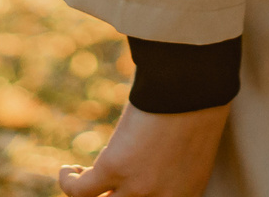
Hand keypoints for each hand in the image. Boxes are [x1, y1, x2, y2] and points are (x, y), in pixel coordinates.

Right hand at [59, 104, 228, 196]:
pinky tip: (68, 171)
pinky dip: (69, 182)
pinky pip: (82, 190)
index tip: (125, 184)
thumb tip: (161, 152)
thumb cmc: (200, 101)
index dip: (139, 195)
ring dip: (88, 194)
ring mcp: (138, 187)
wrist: (192, 82)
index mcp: (187, 193)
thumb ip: (179, 161)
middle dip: (114, 196)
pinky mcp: (115, 168)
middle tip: (107, 185)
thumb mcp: (198, 143)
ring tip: (81, 178)